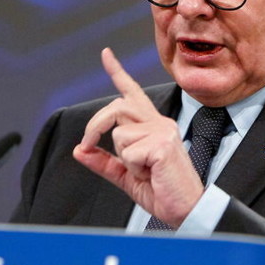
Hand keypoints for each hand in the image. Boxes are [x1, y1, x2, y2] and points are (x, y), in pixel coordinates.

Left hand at [73, 48, 204, 227]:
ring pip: (120, 134)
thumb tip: (79, 150)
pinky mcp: (163, 144)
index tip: (106, 54)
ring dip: (124, 157)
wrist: (186, 211)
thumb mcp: (126, 177)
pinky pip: (129, 153)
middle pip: (117, 107)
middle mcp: (160, 123)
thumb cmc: (162, 193)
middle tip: (88, 144)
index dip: (117, 72)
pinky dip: (133, 169)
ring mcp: (163, 131)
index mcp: (153, 126)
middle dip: (95, 126)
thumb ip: (104, 162)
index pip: (132, 94)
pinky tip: (152, 174)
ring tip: (145, 170)